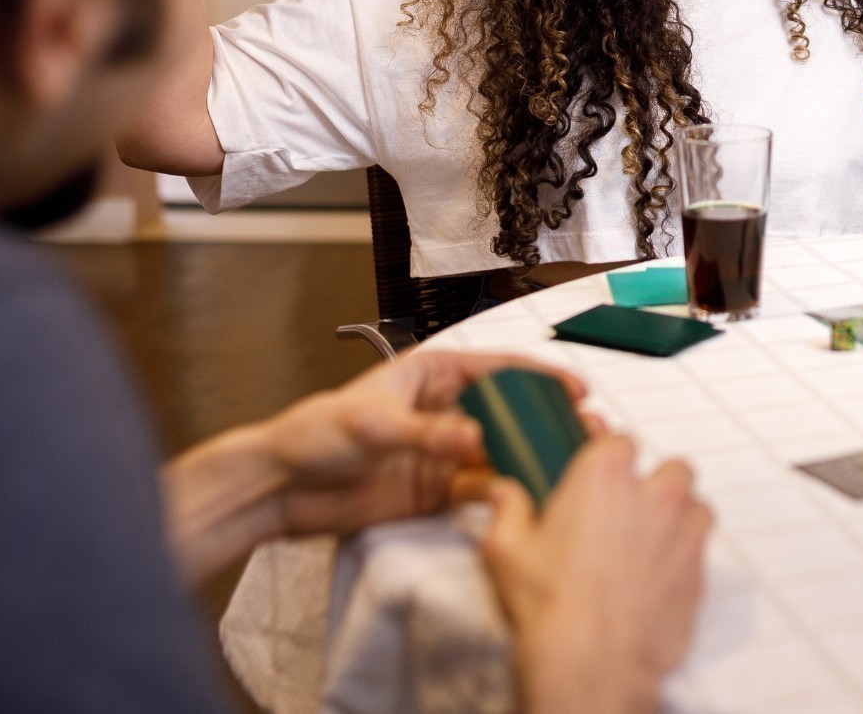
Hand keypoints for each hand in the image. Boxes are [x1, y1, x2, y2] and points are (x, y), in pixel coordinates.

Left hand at [161, 349, 585, 583]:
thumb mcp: (373, 426)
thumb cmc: (314, 434)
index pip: (497, 367)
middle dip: (544, 419)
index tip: (573, 388)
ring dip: (531, 457)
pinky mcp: (438, 490)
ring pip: (501, 452)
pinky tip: (528, 495)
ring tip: (565, 464)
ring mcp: (444, 451)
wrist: (282, 488)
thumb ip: (428, 434)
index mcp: (432, 373)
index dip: (539, 375)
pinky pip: (483, 489)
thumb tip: (476, 439)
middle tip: (581, 432)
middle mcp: (445, 410)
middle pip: (508, 410)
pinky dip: (506, 493)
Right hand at [483, 436, 711, 713]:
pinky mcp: (700, 570)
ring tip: (644, 544)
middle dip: (651, 484)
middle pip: (668, 468)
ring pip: (693, 505)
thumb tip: (505, 494)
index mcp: (606, 473)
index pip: (618, 441)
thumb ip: (508, 511)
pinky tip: (657, 576)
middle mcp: (654, 492)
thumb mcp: (507, 551)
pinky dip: (684, 556)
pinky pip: (701, 550)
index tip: (595, 470)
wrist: (592, 662)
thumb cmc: (552, 605)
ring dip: (676, 517)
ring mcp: (684, 530)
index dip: (605, 456)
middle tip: (622, 512)